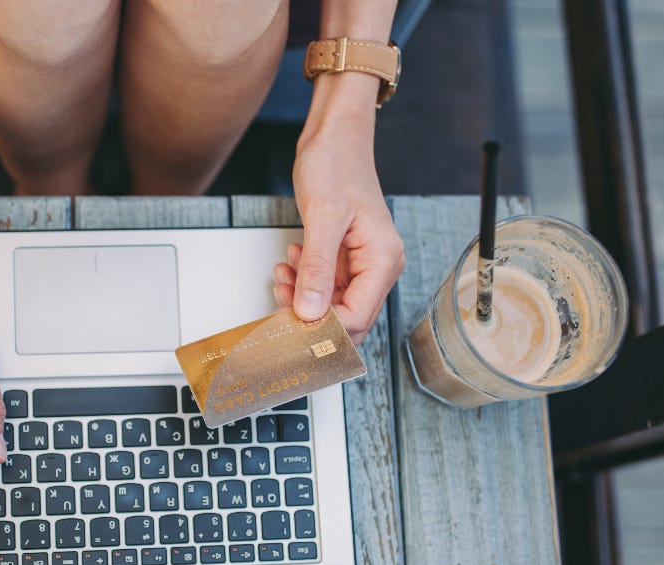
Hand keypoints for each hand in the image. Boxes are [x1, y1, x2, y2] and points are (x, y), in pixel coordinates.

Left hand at [276, 91, 404, 344]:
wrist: (334, 137)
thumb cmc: (336, 164)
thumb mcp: (322, 218)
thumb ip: (317, 268)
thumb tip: (310, 312)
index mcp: (383, 259)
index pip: (357, 317)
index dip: (322, 328)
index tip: (290, 324)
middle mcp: (378, 266)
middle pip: (346, 318)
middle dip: (310, 315)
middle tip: (280, 299)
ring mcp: (361, 263)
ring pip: (332, 304)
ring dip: (302, 298)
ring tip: (282, 276)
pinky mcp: (344, 258)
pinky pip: (323, 285)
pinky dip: (302, 281)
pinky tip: (289, 263)